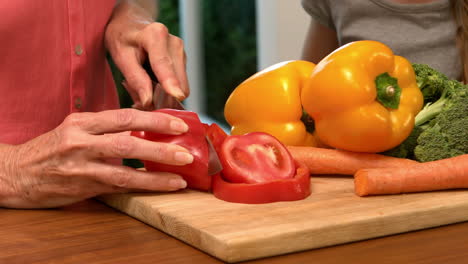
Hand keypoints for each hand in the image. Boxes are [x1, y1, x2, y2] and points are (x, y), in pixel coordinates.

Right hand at [0, 109, 192, 207]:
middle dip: (161, 146)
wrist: (16, 174)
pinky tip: (161, 186)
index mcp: (82, 121)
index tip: (178, 123)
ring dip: (156, 173)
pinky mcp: (84, 187)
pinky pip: (119, 186)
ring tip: (180, 175)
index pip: (124, 116)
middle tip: (186, 150)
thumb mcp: (74, 128)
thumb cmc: (51, 148)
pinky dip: (142, 185)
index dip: (154, 119)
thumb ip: (105, 126)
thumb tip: (142, 123)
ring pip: (125, 169)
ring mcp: (82, 166)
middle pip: (128, 141)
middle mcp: (81, 141)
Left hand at [105, 1, 188, 109]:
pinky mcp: (183, 60)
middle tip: (141, 100)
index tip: (177, 95)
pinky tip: (153, 81)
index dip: (170, 81)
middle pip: (178, 81)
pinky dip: (167, 89)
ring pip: (181, 86)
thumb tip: (148, 102)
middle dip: (164, 96)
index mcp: (155, 36)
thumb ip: (135, 79)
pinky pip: (179, 84)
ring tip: (145, 86)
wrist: (132, 23)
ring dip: (165, 94)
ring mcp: (182, 52)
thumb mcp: (121, 56)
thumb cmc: (122, 38)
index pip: (164, 63)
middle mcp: (174, 43)